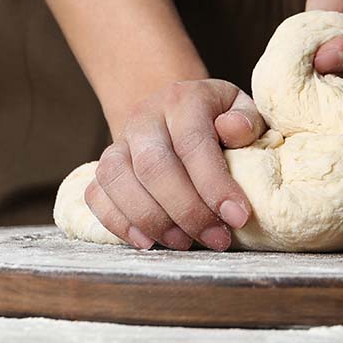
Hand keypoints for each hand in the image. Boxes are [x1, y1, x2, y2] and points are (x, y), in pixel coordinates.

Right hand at [83, 79, 265, 250]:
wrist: (171, 113)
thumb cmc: (215, 119)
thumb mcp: (238, 109)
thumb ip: (246, 119)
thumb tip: (235, 130)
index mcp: (182, 100)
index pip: (192, 142)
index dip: (214, 184)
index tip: (237, 217)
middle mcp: (144, 117)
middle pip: (153, 165)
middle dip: (186, 210)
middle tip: (216, 238)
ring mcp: (117, 142)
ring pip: (117, 179)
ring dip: (151, 219)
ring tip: (183, 242)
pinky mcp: (101, 168)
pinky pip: (95, 195)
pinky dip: (117, 222)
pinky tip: (147, 241)